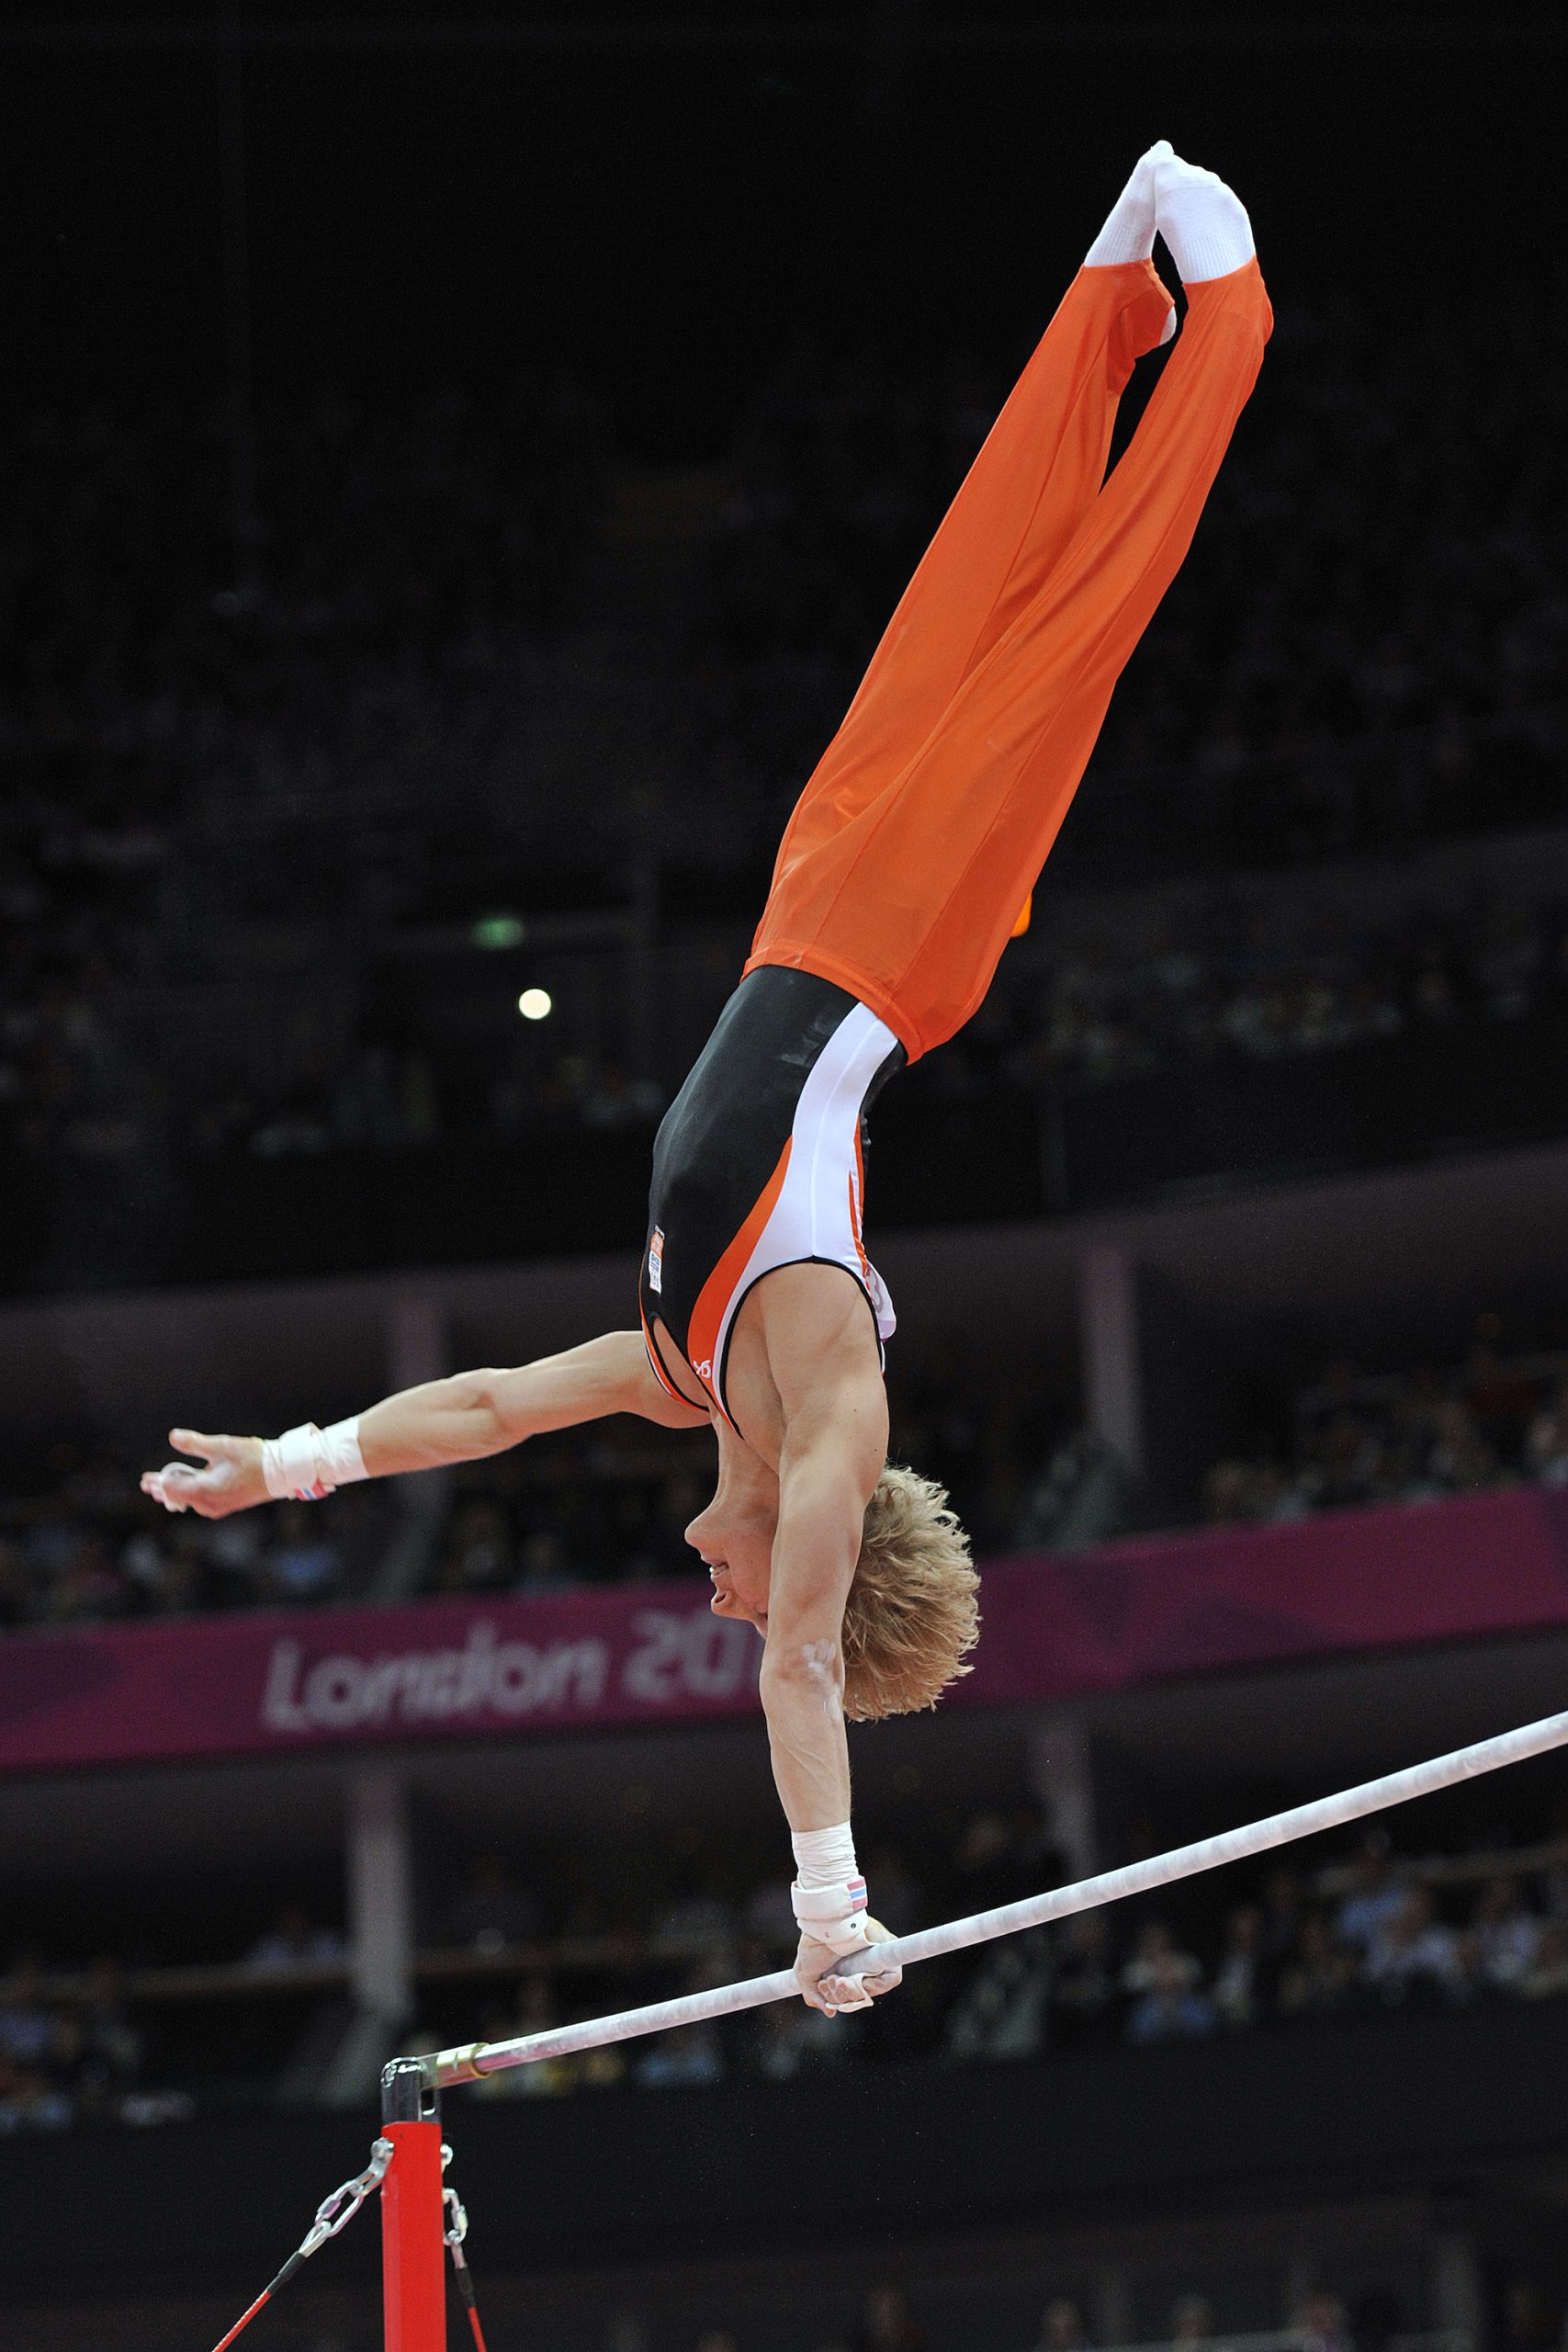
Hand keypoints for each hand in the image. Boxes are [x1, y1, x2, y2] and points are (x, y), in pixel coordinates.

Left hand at [141, 1431, 268, 1519]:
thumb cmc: (254, 1458)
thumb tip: (173, 1437)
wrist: (283, 1473)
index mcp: (206, 1490)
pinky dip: (191, 1495)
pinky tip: (190, 1488)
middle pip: (179, 1498)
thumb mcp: (223, 1446)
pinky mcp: (227, 1505)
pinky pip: (202, 1502)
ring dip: (177, 1492)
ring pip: (190, 1501)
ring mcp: (219, 1507)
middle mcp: (210, 1503)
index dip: (158, 1482)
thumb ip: (196, 1443)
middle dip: (163, 1489)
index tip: (146, 1479)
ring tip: (164, 1487)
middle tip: (147, 1485)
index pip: (173, 1489)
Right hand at [793, 1918, 902, 2016]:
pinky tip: (858, 1979)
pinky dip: (876, 1985)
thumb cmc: (813, 1943)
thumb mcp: (805, 1974)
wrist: (824, 1924)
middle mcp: (861, 1968)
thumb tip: (831, 2012)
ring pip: (872, 1991)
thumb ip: (813, 1996)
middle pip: (858, 1997)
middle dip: (841, 1995)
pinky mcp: (888, 1954)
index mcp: (845, 1972)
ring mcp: (874, 1962)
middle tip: (831, 1981)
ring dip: (853, 1991)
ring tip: (838, 1978)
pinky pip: (891, 1979)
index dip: (838, 1999)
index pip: (848, 1997)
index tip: (824, 1987)